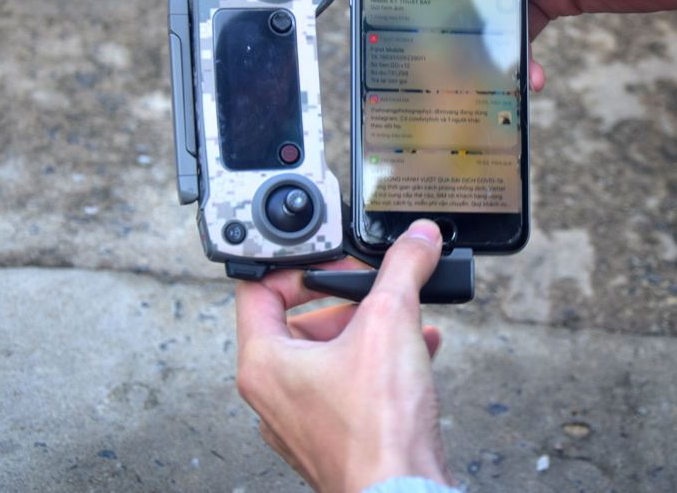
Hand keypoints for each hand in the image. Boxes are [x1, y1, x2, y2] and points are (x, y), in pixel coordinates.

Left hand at [235, 219, 454, 492]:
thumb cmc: (377, 430)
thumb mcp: (390, 321)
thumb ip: (402, 269)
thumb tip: (416, 238)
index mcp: (264, 364)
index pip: (257, 290)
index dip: (295, 267)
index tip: (331, 263)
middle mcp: (274, 395)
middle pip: (300, 323)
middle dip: (346, 302)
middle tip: (376, 292)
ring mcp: (303, 421)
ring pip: (330, 357)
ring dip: (370, 331)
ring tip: (404, 320)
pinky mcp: (335, 438)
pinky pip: (351, 386)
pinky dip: (382, 363)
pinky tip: (420, 350)